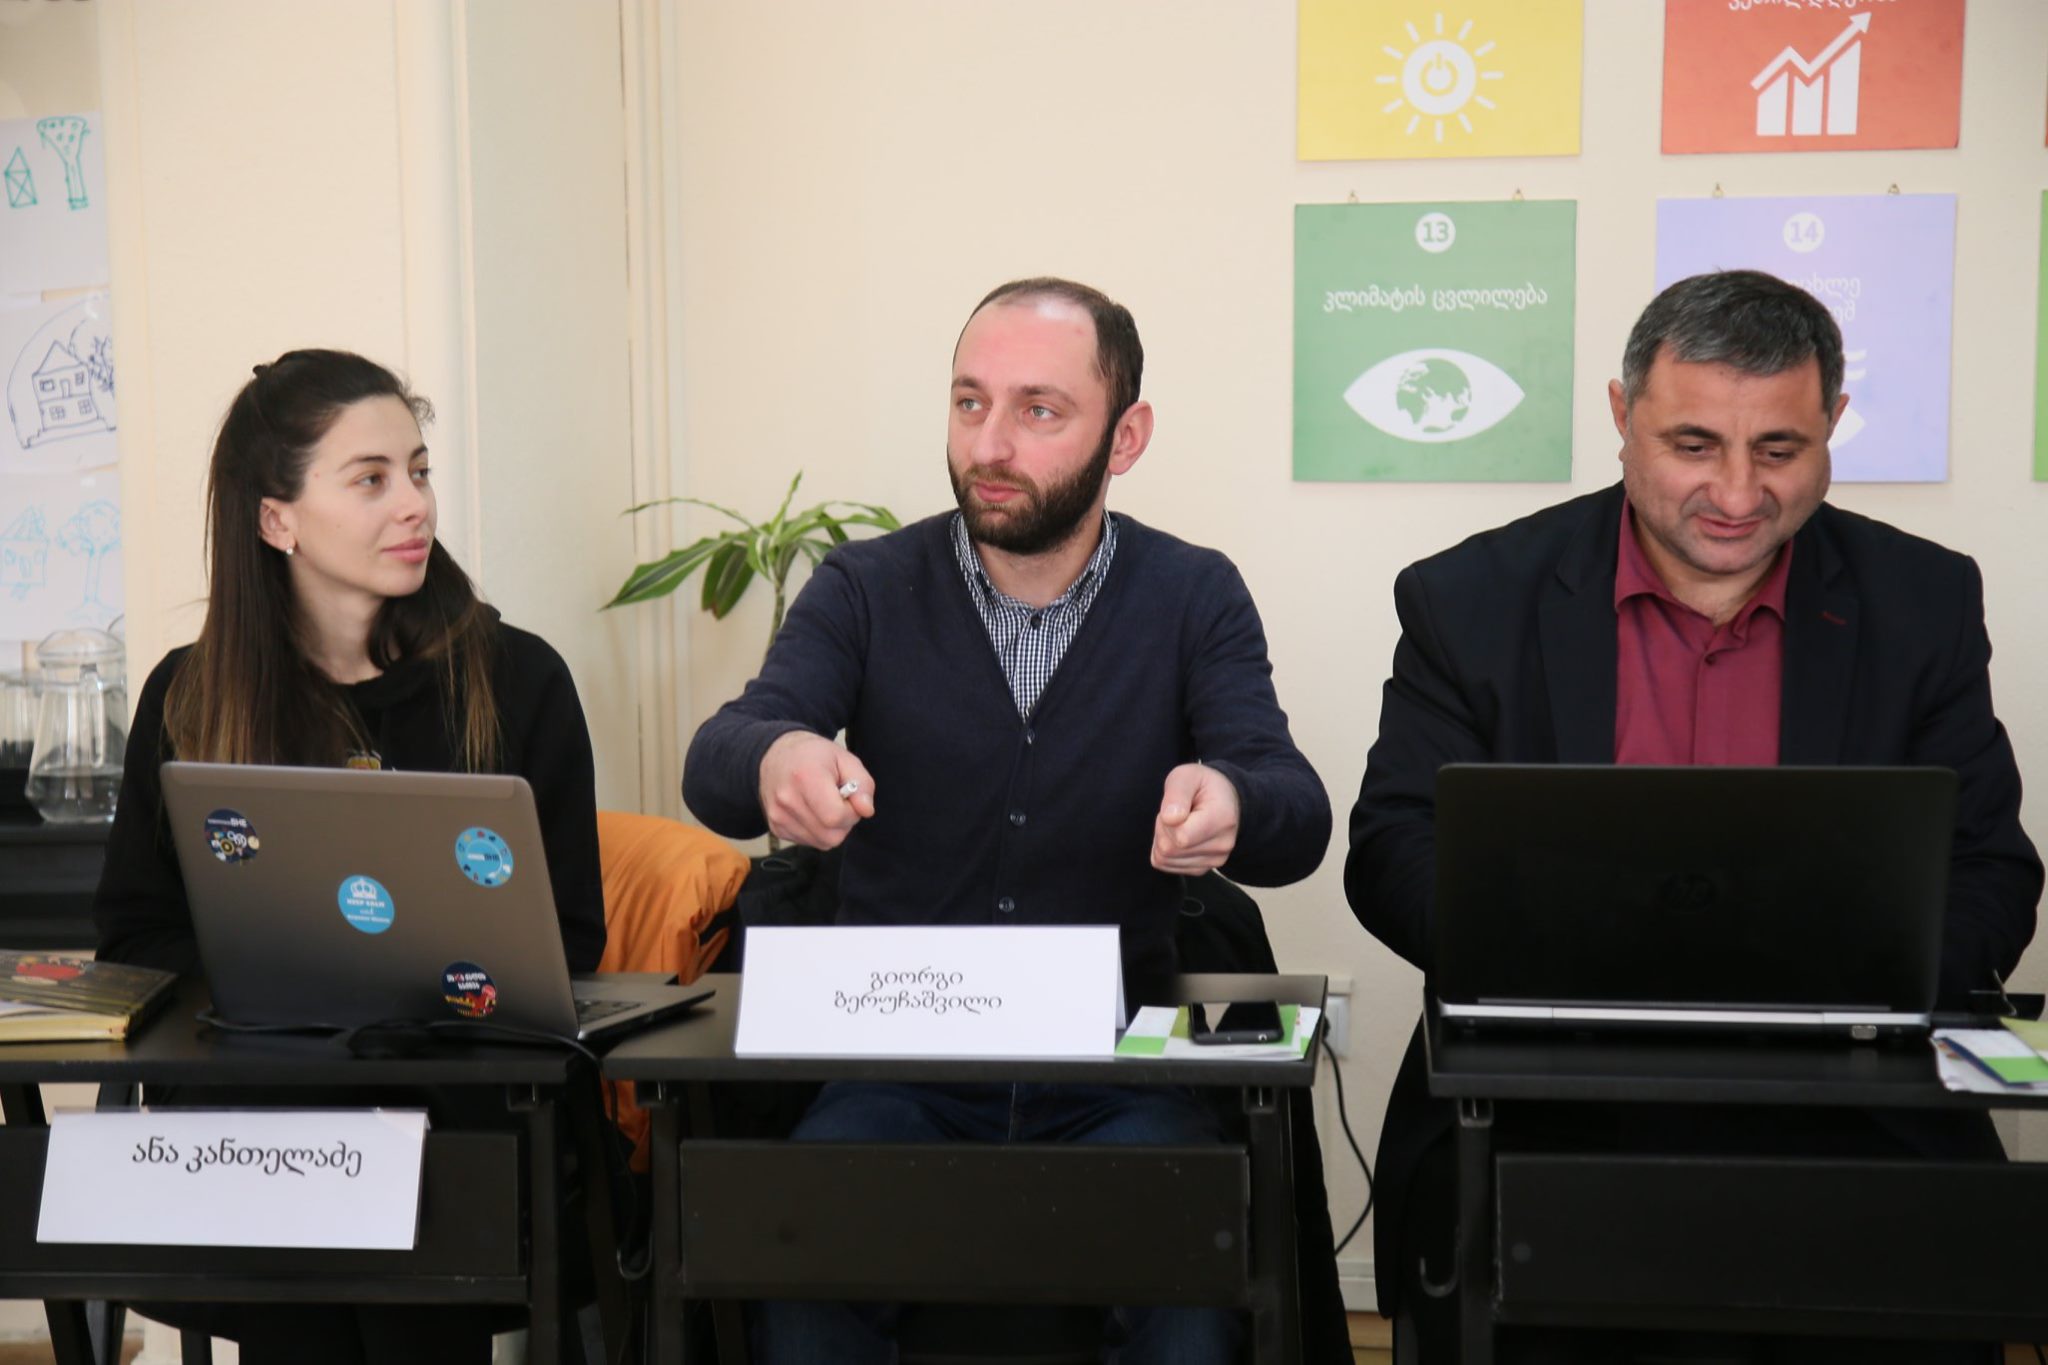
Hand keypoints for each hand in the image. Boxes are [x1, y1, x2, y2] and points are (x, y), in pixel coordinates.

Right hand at [758, 731, 875, 849]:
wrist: (777, 755)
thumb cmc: (814, 755)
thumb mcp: (845, 758)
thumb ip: (862, 784)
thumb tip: (866, 810)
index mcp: (805, 778)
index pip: (836, 817)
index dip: (851, 812)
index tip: (849, 797)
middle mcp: (787, 800)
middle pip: (830, 835)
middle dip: (844, 823)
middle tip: (839, 802)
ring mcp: (778, 816)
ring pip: (822, 842)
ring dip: (831, 828)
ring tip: (825, 805)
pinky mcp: (776, 828)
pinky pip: (809, 842)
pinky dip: (818, 831)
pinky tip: (813, 811)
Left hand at [1150, 763, 1238, 874]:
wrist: (1226, 801)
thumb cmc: (1203, 786)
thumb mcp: (1188, 775)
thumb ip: (1177, 793)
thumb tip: (1169, 818)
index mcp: (1222, 819)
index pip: (1180, 836)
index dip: (1165, 820)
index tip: (1175, 806)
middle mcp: (1222, 844)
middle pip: (1169, 850)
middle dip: (1161, 828)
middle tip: (1174, 813)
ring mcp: (1214, 860)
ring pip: (1165, 859)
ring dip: (1162, 839)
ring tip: (1178, 823)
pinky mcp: (1203, 869)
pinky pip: (1167, 865)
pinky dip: (1165, 851)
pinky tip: (1178, 835)